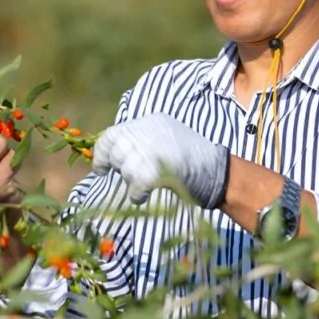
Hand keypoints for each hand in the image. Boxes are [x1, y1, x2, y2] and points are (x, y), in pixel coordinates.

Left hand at [91, 113, 229, 208]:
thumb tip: (116, 153)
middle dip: (118, 167)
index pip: (112, 134)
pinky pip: (134, 186)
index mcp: (149, 122)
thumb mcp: (166, 136)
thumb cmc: (193, 157)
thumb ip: (143, 140)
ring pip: (124, 168)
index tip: (102, 168)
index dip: (103, 152)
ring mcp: (148, 150)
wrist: (216, 169)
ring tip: (146, 185)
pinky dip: (136, 195)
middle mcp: (145, 131)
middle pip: (116, 151)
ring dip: (131, 181)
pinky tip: (144, 196)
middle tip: (129, 177)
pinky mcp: (152, 171)